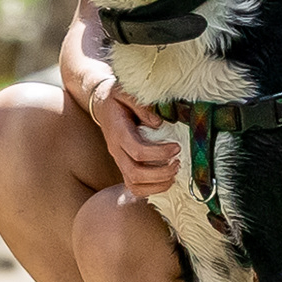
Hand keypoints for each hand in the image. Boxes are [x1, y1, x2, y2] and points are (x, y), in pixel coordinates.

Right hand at [86, 77, 180, 193]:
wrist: (103, 106)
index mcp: (118, 133)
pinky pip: (134, 186)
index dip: (159, 153)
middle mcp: (116, 150)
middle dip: (161, 173)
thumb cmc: (117, 99)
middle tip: (178, 163)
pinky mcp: (123, 166)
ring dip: (157, 184)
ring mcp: (118, 160)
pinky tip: (166, 180)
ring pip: (134, 184)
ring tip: (175, 172)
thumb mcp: (126, 92)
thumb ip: (141, 106)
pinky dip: (152, 189)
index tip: (177, 147)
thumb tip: (158, 123)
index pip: (137, 151)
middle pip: (135, 173)